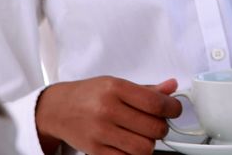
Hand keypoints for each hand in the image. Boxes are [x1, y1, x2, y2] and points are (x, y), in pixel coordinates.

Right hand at [34, 76, 181, 154]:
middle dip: (162, 127)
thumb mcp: (116, 84)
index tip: (174, 110)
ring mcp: (100, 133)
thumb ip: (147, 89)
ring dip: (150, 143)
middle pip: (154, 128)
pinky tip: (129, 144)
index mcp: (116, 89)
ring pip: (143, 148)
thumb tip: (172, 87)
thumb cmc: (89, 95)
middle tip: (157, 123)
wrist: (57, 109)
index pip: (156, 103)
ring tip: (143, 135)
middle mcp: (107, 110)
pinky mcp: (94, 151)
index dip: (173, 108)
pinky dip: (133, 154)